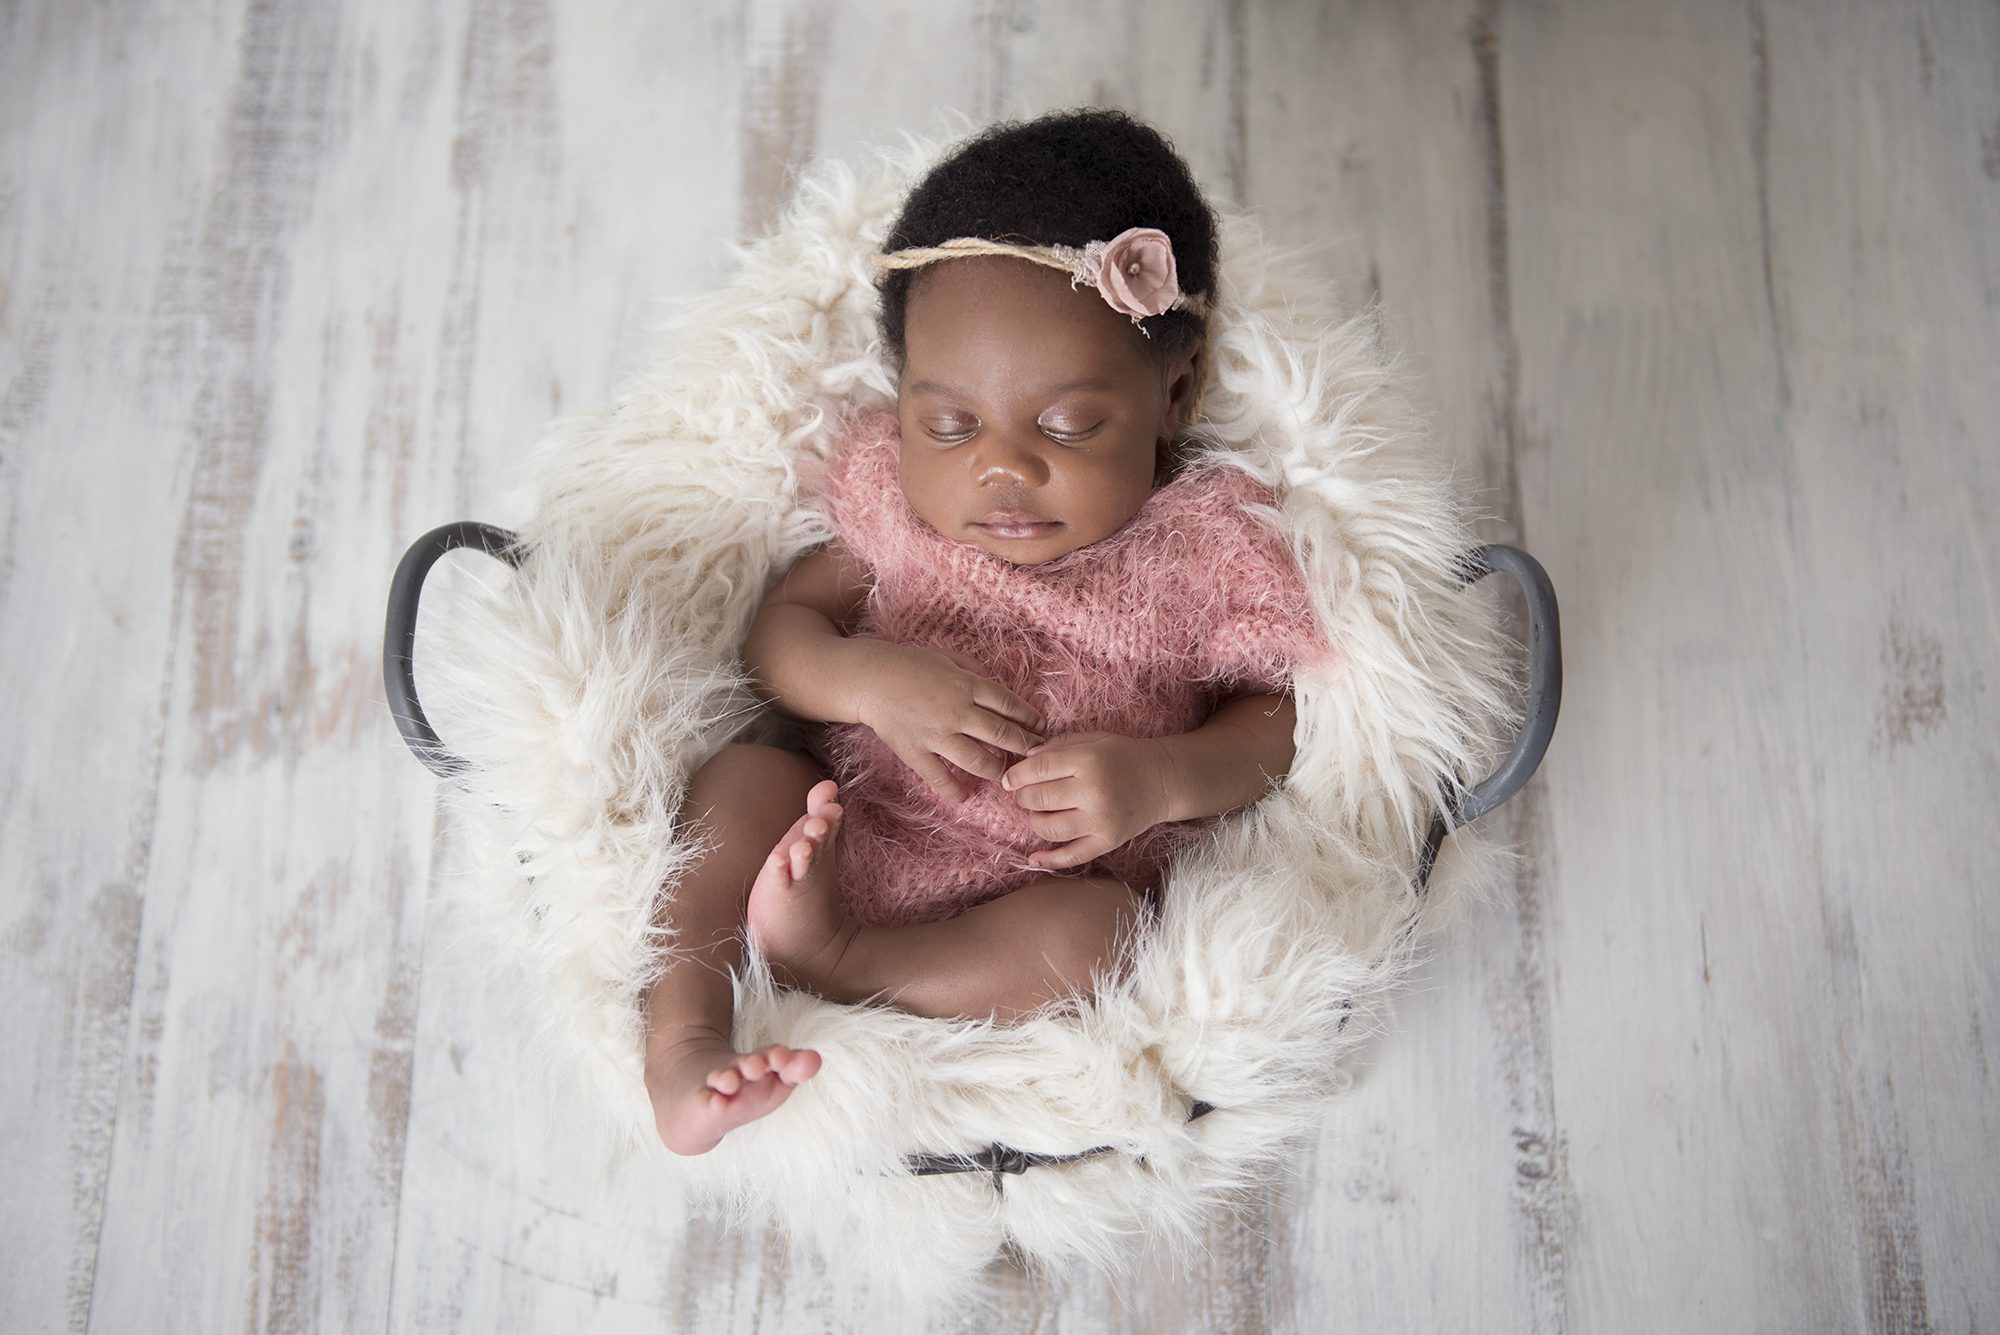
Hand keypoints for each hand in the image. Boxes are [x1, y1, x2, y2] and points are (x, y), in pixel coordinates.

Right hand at [853, 642, 1044, 802]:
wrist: (870, 679)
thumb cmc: (910, 665)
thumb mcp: (948, 657)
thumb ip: (975, 670)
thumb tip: (999, 686)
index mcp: (967, 685)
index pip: (1009, 705)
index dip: (1030, 719)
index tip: (1041, 729)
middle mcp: (956, 711)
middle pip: (1001, 734)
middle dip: (1024, 747)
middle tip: (1034, 755)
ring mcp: (936, 735)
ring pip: (978, 761)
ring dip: (997, 770)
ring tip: (1003, 773)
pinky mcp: (916, 752)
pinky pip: (940, 778)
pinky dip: (956, 791)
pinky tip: (967, 797)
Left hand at [999, 730, 1174, 871]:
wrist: (1162, 780)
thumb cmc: (1123, 756)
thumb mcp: (1093, 739)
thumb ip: (1057, 746)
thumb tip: (1024, 759)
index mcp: (1088, 760)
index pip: (1039, 769)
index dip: (1016, 775)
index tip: (1009, 779)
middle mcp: (1094, 791)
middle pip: (1039, 799)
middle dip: (1023, 797)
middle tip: (1024, 794)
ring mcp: (1101, 819)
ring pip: (1050, 828)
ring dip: (1035, 821)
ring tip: (1039, 812)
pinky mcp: (1108, 841)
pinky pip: (1073, 856)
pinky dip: (1049, 860)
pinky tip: (1034, 858)